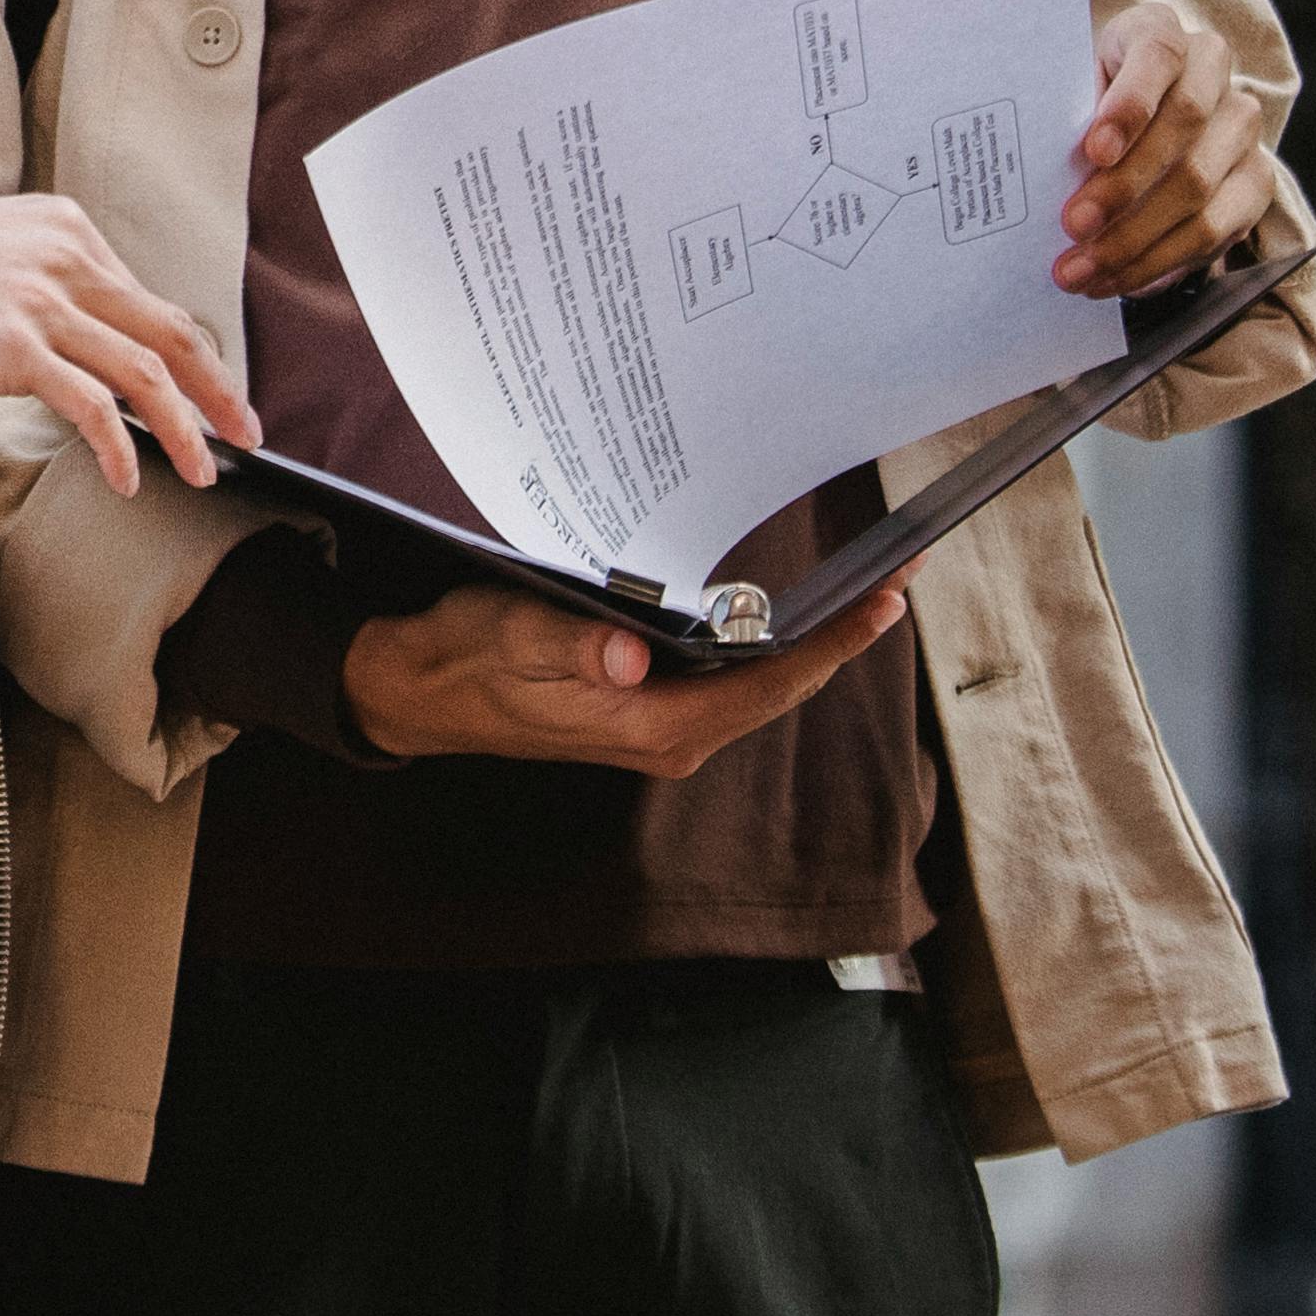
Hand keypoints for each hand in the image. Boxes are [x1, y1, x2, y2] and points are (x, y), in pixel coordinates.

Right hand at [0, 193, 259, 492]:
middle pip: (170, 331)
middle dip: (219, 390)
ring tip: (202, 472)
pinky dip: (118, 447)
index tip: (208, 394)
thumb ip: (50, 279)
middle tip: (245, 433)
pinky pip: (91, 406)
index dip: (188, 356)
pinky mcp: (17, 347)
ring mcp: (44, 301)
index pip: (148, 300)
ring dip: (182, 429)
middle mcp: (68, 259)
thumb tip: (93, 341)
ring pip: (144, 373)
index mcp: (69, 230)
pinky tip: (126, 478)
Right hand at [335, 578, 914, 776]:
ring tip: (861, 591)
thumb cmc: (463, 657)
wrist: (418, 693)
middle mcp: (671, 739)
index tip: (886, 602)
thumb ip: (573, 646)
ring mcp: (662, 730)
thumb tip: (631, 657)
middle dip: (841, 636)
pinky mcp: (648, 711)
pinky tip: (783, 614)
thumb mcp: (510, 635)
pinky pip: (729, 684)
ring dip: (810, 642)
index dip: (832, 644)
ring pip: (759, 688)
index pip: (766, 685)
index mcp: (650, 726)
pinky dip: (767, 648)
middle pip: (778, 688)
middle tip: (897, 577)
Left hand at [1064, 0, 1272, 294]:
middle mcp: (1212, 72)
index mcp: (1160, 31)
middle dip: (1123, 188)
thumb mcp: (1065, 90)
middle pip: (1182, 129)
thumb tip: (1023, 174)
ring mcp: (1241, 125)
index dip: (1129, 105)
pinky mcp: (1256, 179)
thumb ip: (1059, 115)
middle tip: (1072, 227)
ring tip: (1082, 271)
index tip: (1091, 151)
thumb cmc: (1081, 100)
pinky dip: (1163, 261)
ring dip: (1136, 239)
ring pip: (1200, 188)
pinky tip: (1119, 281)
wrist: (1133, 114)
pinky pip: (1218, 230)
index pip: (1157, 56)